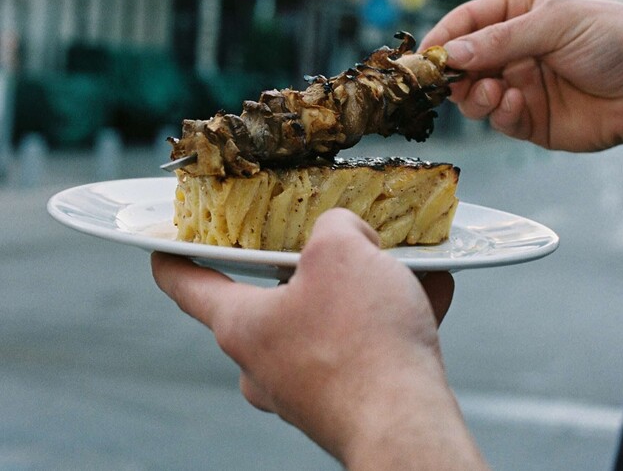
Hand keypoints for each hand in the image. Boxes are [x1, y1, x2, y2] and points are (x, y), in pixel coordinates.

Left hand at [153, 209, 486, 470]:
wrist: (409, 430)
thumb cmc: (363, 343)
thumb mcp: (342, 250)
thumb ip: (334, 225)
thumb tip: (346, 233)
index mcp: (243, 325)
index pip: (186, 284)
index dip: (172, 256)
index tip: (162, 245)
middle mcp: (263, 363)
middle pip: (268, 300)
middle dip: (304, 266)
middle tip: (334, 242)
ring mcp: (302, 390)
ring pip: (323, 321)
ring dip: (360, 290)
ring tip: (400, 266)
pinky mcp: (342, 405)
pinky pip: (359, 347)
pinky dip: (387, 319)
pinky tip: (427, 293)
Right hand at [421, 0, 622, 150]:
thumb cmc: (613, 38)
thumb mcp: (554, 23)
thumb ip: (499, 40)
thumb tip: (451, 54)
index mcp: (518, 13)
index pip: (467, 21)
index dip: (444, 36)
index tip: (425, 55)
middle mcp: (514, 50)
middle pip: (464, 63)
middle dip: (454, 73)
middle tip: (451, 81)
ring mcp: (521, 85)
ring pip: (475, 95)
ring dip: (474, 96)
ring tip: (490, 92)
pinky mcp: (532, 119)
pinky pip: (500, 119)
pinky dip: (499, 114)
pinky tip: (513, 104)